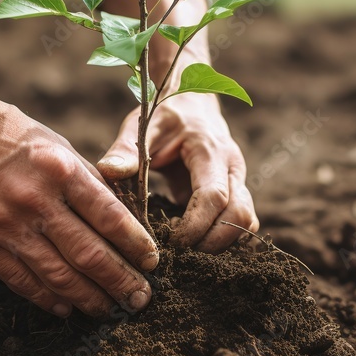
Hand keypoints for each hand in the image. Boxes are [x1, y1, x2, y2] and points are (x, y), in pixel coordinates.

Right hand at [0, 92, 157, 317]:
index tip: (153, 262)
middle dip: (121, 281)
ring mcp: (5, 225)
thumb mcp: (53, 143)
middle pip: (89, 253)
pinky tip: (66, 308)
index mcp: (59, 169)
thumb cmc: (3, 132)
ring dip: (89, 298)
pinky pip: (21, 280)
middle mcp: (34, 200)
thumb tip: (119, 219)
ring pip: (58, 275)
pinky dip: (47, 299)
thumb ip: (84, 181)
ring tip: (110, 309)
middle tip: (141, 299)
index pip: (110, 216)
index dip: (136, 245)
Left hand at [97, 92, 258, 251]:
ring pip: (247, 221)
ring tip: (187, 249)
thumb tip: (108, 172)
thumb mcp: (143, 126)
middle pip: (240, 215)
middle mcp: (232, 167)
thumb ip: (125, 149)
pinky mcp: (236, 192)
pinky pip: (243, 221)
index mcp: (210, 151)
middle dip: (212, 241)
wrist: (191, 103)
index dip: (195, 226)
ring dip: (221, 242)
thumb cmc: (165, 115)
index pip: (214, 197)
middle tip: (180, 252)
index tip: (170, 240)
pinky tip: (197, 241)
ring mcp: (238, 180)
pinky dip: (225, 237)